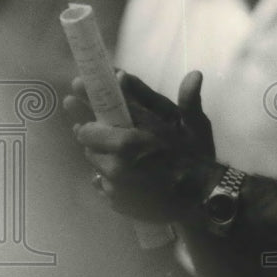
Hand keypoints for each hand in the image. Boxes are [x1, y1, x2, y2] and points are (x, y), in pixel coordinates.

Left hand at [63, 70, 216, 221]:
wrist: (200, 203)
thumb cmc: (198, 161)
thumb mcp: (197, 127)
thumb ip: (188, 100)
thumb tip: (194, 73)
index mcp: (132, 140)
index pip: (96, 118)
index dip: (85, 100)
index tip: (75, 88)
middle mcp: (116, 162)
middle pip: (87, 138)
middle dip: (91, 128)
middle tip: (94, 123)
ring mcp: (113, 184)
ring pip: (93, 159)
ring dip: (100, 151)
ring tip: (117, 150)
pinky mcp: (114, 201)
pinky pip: (101, 181)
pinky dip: (108, 175)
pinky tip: (125, 173)